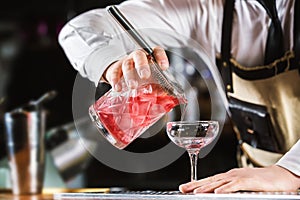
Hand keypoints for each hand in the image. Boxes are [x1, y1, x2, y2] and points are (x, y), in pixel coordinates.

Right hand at [103, 46, 168, 90]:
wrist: (124, 73)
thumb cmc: (141, 75)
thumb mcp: (151, 78)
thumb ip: (158, 84)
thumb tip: (165, 92)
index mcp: (149, 56)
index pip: (156, 51)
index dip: (160, 57)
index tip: (164, 66)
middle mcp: (138, 56)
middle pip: (139, 56)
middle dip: (142, 66)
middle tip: (145, 76)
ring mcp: (126, 61)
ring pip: (127, 64)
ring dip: (129, 76)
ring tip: (132, 86)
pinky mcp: (116, 68)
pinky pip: (115, 72)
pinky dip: (116, 80)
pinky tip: (118, 88)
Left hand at [179, 165, 299, 193]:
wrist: (280, 176)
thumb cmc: (262, 182)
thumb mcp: (242, 185)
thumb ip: (230, 188)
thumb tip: (218, 193)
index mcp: (228, 176)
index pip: (209, 180)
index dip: (195, 184)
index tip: (184, 188)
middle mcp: (231, 174)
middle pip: (210, 180)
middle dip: (195, 185)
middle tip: (183, 189)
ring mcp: (239, 176)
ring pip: (219, 182)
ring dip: (206, 187)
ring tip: (194, 193)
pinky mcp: (249, 180)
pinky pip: (235, 185)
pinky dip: (226, 189)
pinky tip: (217, 193)